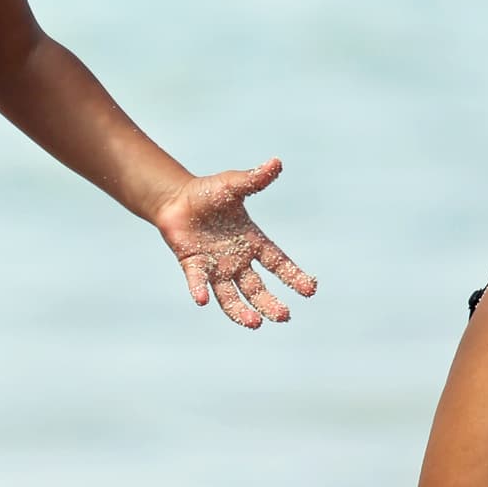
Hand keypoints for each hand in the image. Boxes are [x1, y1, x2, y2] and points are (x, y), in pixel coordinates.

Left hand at [153, 157, 316, 328]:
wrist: (177, 198)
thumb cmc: (209, 193)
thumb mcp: (234, 185)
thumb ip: (255, 179)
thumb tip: (276, 162)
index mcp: (252, 242)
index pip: (278, 263)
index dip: (294, 276)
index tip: (310, 290)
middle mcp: (236, 260)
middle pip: (257, 287)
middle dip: (270, 303)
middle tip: (283, 316)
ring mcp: (215, 266)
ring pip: (231, 295)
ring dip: (241, 310)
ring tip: (255, 324)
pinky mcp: (193, 264)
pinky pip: (198, 281)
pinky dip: (199, 290)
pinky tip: (202, 301)